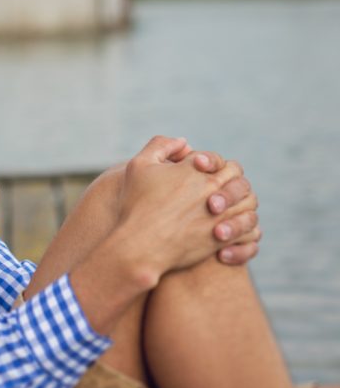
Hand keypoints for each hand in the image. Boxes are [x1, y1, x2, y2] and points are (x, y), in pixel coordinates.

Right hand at [114, 136, 256, 282]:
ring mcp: (221, 214)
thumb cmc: (136, 205)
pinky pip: (250, 231)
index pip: (216, 159)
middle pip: (237, 177)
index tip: (197, 175)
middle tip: (216, 191)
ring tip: (225, 211)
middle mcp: (212, 188)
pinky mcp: (224, 238)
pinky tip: (226, 232)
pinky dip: (243, 230)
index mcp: (194, 169)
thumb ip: (161, 146)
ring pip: (249, 203)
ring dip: (241, 204)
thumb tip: (183, 142)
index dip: (209, 164)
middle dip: (230, 182)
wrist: (140, 245)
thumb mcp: (139, 166)